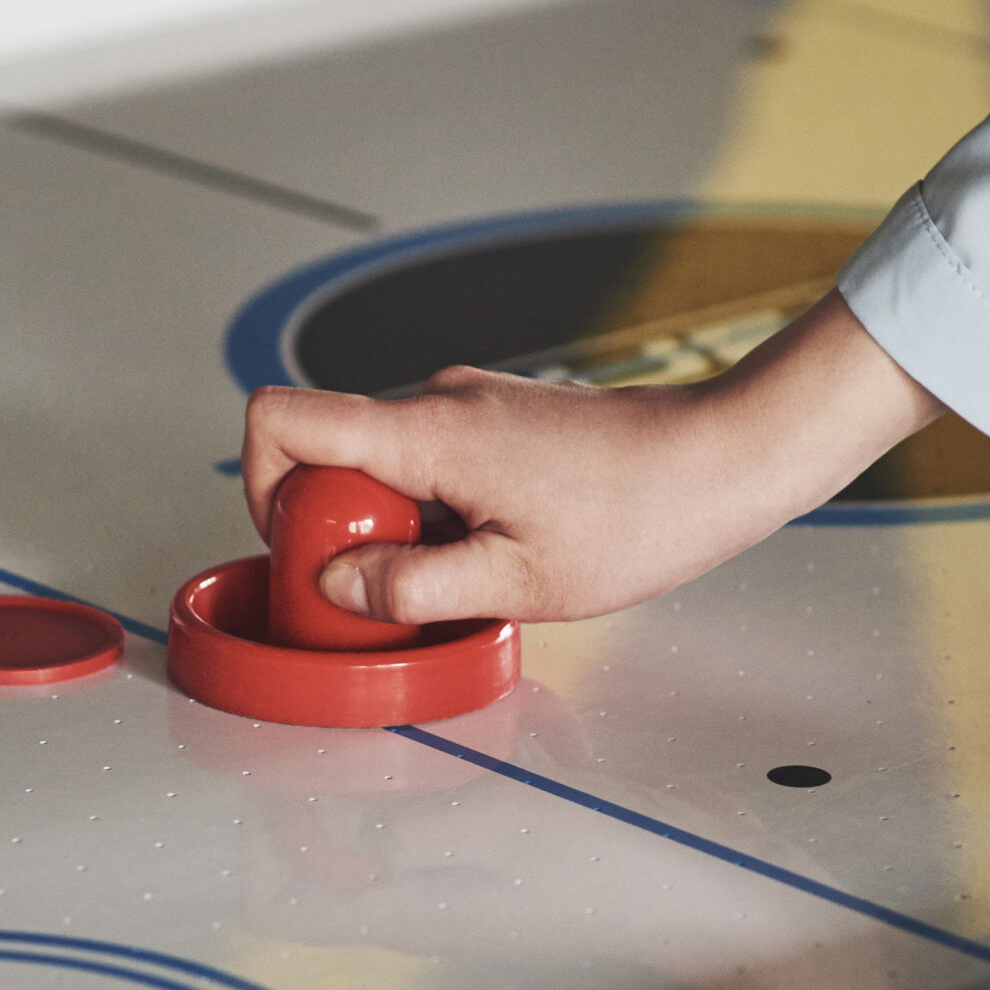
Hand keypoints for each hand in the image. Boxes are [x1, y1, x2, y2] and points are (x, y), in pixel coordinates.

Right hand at [238, 293, 945, 623]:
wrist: (729, 455)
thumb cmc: (641, 514)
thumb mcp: (516, 582)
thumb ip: (410, 588)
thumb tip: (334, 585)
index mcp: (426, 434)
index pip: (281, 418)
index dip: (259, 485)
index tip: (300, 546)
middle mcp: (437, 400)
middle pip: (325, 448)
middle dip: (334, 523)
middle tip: (393, 582)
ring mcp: (468, 402)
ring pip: (379, 461)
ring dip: (390, 522)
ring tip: (462, 568)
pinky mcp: (497, 417)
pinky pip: (426, 460)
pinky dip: (431, 508)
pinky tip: (492, 546)